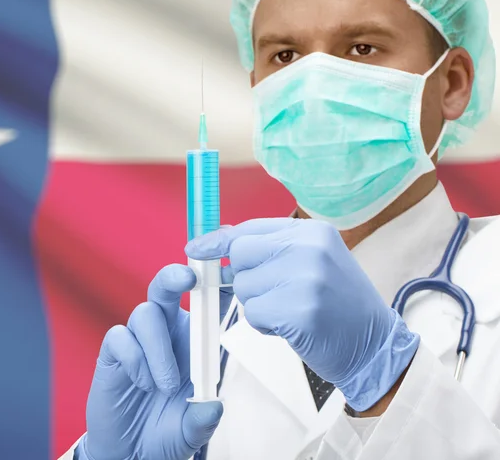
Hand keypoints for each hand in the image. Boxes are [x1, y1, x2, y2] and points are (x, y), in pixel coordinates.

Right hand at [79, 264, 233, 459]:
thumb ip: (202, 420)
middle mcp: (166, 330)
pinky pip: (120, 336)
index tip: (224, 273)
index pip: (205, 302)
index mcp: (192, 338)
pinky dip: (134, 359)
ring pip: (146, 312)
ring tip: (164, 386)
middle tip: (188, 278)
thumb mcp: (192, 430)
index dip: (214, 283)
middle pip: (167, 286)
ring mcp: (138, 339)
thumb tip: (213, 406)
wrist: (131, 452)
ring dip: (159, 349)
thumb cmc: (167, 430)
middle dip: (177, 275)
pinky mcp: (113, 352)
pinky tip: (142, 382)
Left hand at [185, 218, 418, 411]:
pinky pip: (253, 313)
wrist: (375, 345)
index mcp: (312, 231)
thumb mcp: (312, 261)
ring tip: (290, 309)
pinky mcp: (299, 311)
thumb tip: (220, 242)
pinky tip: (291, 326)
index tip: (196, 247)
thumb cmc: (338, 303)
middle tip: (273, 292)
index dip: (220, 239)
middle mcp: (309, 247)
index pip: (251, 227)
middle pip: (241, 254)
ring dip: (258, 304)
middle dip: (246, 277)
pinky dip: (264, 324)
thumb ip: (271, 248)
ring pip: (244, 286)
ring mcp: (306, 278)